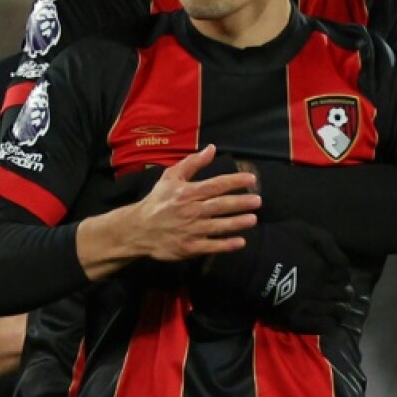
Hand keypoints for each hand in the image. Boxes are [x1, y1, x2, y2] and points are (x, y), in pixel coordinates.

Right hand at [116, 145, 259, 261]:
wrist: (138, 229)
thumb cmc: (158, 201)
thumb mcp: (170, 177)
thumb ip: (192, 163)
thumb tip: (212, 148)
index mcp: (187, 192)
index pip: (215, 185)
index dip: (235, 181)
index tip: (251, 179)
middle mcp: (190, 210)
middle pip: (220, 205)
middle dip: (241, 202)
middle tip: (258, 200)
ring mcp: (190, 230)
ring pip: (218, 226)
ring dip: (237, 223)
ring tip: (253, 219)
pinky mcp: (189, 247)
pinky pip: (211, 246)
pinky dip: (226, 245)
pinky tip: (240, 242)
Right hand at [196, 219, 352, 333]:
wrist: (246, 261)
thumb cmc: (275, 241)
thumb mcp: (304, 231)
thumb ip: (328, 245)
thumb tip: (345, 264)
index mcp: (321, 267)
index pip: (342, 276)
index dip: (344, 277)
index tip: (343, 279)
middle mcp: (317, 288)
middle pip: (339, 294)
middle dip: (345, 294)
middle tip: (346, 296)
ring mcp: (305, 304)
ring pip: (331, 311)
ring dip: (340, 310)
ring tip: (342, 311)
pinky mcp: (291, 318)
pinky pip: (316, 326)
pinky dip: (327, 325)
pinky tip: (331, 323)